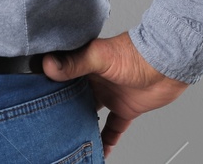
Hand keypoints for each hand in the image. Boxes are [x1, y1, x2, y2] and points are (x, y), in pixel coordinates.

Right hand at [42, 32, 189, 157]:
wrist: (168, 64)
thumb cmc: (137, 53)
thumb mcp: (101, 56)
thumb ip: (75, 62)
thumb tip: (48, 64)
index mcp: (86, 64)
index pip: (62, 76)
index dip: (49, 86)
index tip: (35, 98)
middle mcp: (96, 80)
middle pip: (74, 97)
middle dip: (63, 109)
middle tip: (49, 123)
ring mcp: (110, 96)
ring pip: (91, 114)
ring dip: (82, 124)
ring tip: (69, 138)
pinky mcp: (125, 109)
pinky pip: (113, 128)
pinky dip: (106, 140)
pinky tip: (100, 150)